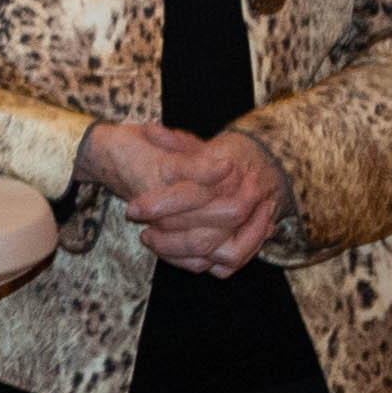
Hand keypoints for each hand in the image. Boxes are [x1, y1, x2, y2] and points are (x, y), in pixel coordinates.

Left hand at [123, 126, 287, 272]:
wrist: (259, 167)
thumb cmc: (221, 155)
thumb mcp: (197, 145)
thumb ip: (175, 142)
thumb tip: (151, 130)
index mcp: (230, 177)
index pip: (191, 197)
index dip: (159, 205)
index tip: (132, 209)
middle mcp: (244, 202)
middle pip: (206, 235)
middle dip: (170, 239)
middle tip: (144, 233)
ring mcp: (252, 224)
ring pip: (219, 253)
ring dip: (183, 254)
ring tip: (153, 242)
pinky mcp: (251, 240)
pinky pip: (228, 263)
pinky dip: (201, 262)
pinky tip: (174, 254)